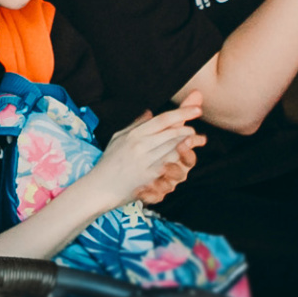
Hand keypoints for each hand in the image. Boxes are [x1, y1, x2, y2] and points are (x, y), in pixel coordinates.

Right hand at [84, 94, 205, 209]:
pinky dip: (180, 159)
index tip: (196, 109)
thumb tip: (149, 112)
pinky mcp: (150, 176)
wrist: (100, 187)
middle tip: (197, 129)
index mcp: (134, 134)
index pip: (163, 119)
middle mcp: (140, 145)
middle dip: (189, 130)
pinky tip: (186, 156)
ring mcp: (146, 161)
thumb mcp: (118, 138)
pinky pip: (171, 164)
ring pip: (175, 148)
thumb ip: (135, 125)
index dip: (182, 113)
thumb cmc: (108, 162)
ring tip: (197, 140)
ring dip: (189, 144)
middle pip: (173, 133)